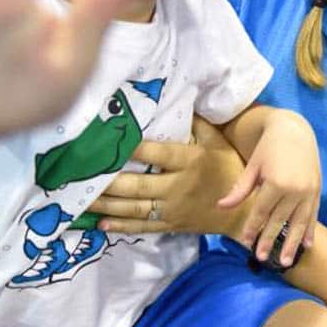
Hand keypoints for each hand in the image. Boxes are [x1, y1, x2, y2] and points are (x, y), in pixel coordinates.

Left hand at [88, 116, 250, 236]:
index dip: (136, 150)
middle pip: (140, 186)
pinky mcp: (171, 224)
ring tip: (82, 199)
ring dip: (107, 205)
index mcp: (191, 161)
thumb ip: (196, 123)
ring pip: (135, 209)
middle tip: (83, 175)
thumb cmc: (229, 167)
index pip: (159, 153)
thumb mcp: (218, 140)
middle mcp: (179, 186)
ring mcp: (173, 208)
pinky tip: (101, 223)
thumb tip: (176, 98)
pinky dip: (121, 227)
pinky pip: (142, 228)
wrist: (245, 209)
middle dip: (110, 182)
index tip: (112, 142)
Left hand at [218, 109, 320, 265]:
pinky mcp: (317, 190)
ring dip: (292, 244)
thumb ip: (240, 189)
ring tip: (285, 262)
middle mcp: (294, 190)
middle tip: (260, 258)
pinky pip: (313, 215)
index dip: (253, 228)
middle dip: (269, 240)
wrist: (295, 130)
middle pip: (279, 221)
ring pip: (298, 223)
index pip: (261, 212)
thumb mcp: (253, 166)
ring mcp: (308, 191)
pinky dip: (310, 230)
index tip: (245, 243)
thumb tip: (221, 206)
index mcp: (275, 183)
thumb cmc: (269, 147)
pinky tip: (307, 245)